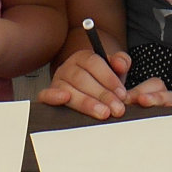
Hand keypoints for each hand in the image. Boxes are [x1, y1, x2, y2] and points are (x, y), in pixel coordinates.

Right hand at [38, 47, 171, 119]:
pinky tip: (63, 99)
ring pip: (71, 88)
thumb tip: (123, 62)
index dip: (109, 78)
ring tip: (102, 114)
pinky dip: (54, 96)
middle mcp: (70, 66)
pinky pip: (48, 94)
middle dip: (102, 95)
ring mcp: (60, 80)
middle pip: (84, 78)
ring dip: (86, 101)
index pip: (96, 63)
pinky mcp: (53, 95)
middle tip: (117, 110)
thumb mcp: (117, 70)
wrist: (86, 82)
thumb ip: (122, 64)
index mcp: (86, 56)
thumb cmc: (105, 80)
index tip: (123, 93)